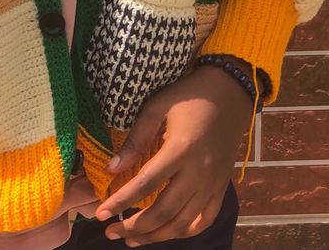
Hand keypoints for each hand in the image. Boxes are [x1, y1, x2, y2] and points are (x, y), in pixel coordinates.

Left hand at [94, 58, 254, 245]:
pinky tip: (165, 234)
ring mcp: (213, 184)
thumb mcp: (157, 107)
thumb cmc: (187, 96)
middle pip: (164, 210)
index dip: (121, 201)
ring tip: (131, 240)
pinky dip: (184, 232)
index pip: (146, 184)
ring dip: (156, 236)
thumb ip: (136, 138)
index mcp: (180, 149)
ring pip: (184, 223)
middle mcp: (199, 172)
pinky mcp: (221, 188)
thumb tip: (112, 168)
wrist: (229, 94)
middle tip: (110, 232)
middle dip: (134, 226)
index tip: (100, 214)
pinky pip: (204, 220)